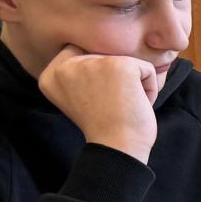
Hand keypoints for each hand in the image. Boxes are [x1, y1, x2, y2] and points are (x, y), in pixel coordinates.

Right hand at [37, 45, 160, 163]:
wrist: (116, 148)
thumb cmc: (104, 126)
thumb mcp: (79, 95)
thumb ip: (81, 72)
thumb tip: (107, 53)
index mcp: (51, 74)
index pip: (79, 54)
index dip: (98, 77)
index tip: (96, 102)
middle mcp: (65, 65)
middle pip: (105, 56)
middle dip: (115, 82)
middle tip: (110, 106)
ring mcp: (93, 62)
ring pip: (126, 61)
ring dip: (132, 85)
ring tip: (121, 105)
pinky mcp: (120, 64)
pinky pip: (146, 69)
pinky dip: (149, 89)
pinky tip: (134, 105)